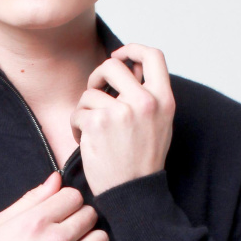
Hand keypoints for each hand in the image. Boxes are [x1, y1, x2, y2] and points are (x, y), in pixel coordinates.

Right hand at [0, 170, 109, 240]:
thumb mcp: (0, 224)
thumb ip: (31, 199)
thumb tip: (56, 179)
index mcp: (35, 222)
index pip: (74, 196)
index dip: (67, 202)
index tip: (60, 212)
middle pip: (90, 214)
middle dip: (79, 218)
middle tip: (66, 230)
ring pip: (101, 238)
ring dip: (89, 239)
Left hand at [69, 43, 174, 196]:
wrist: (133, 192)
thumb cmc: (143, 159)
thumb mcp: (159, 123)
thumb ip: (148, 94)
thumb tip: (130, 67)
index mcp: (164, 99)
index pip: (153, 55)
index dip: (133, 49)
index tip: (119, 55)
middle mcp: (145, 101)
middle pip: (113, 65)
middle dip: (98, 76)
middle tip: (96, 93)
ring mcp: (121, 111)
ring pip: (90, 92)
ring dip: (85, 109)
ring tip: (92, 129)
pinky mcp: (98, 123)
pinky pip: (77, 112)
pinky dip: (76, 126)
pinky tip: (85, 140)